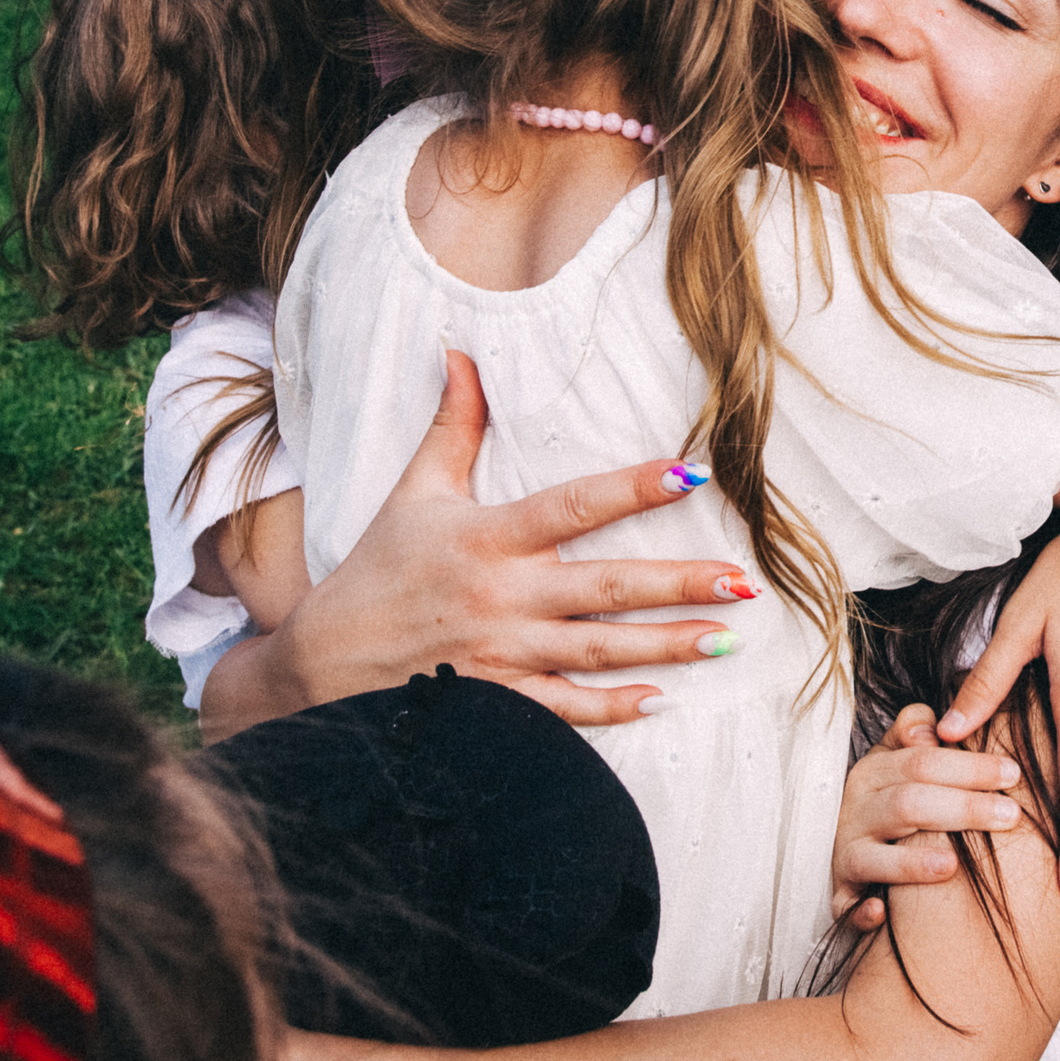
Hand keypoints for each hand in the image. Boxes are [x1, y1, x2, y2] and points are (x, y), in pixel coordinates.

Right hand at [199, 350, 753, 740]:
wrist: (316, 669)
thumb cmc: (374, 574)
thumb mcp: (412, 494)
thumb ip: (452, 426)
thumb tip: (462, 352)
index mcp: (487, 537)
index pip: (573, 505)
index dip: (633, 487)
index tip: (692, 473)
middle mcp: (501, 595)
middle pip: (604, 587)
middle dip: (678, 584)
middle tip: (743, 580)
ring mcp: (501, 654)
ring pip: (598, 651)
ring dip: (665, 647)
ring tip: (724, 640)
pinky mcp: (495, 701)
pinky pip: (564, 708)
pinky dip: (610, 707)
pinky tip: (658, 701)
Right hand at [830, 704, 1023, 931]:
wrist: (842, 844)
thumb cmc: (888, 797)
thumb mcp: (895, 758)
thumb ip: (915, 731)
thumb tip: (935, 726)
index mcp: (874, 773)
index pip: (921, 762)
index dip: (968, 767)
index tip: (1013, 774)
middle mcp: (856, 812)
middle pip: (907, 804)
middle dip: (961, 808)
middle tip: (1011, 815)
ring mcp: (846, 855)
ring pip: (872, 857)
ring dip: (911, 862)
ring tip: (953, 864)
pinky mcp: (840, 896)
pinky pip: (845, 907)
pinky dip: (860, 912)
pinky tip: (882, 914)